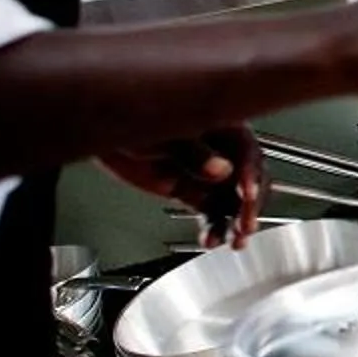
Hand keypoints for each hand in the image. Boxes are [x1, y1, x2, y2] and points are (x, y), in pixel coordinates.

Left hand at [100, 127, 261, 248]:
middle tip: (244, 225)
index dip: (250, 174)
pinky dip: (214, 228)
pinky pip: (211, 212)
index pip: (247, 152)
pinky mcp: (191, 190)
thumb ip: (195, 152)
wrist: (107, 129)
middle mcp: (221, 150)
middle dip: (249, 205)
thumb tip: (222, 171)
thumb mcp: (165, 132)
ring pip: (232, 201)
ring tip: (234, 241)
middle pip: (247, 180)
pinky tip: (211, 240)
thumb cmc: (135, 115)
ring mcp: (206, 173)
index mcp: (223, 127)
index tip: (247, 194)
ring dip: (235, 223)